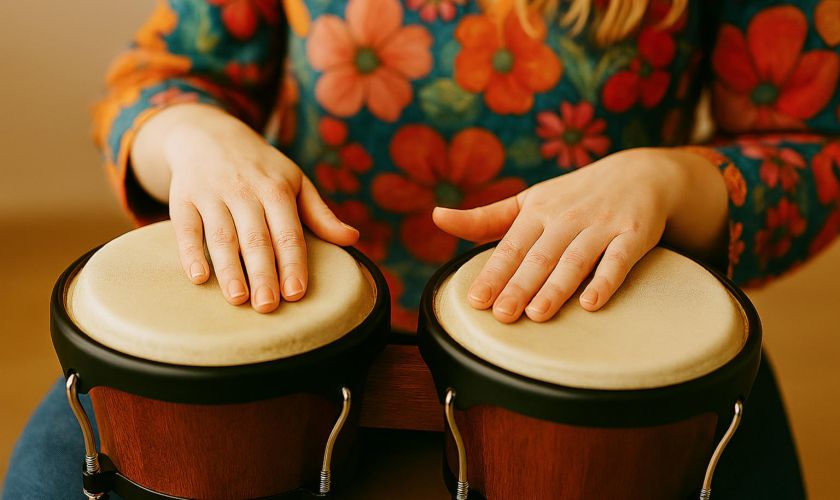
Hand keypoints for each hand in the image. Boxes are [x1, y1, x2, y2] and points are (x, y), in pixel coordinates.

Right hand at [131, 104, 357, 312]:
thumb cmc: (261, 168)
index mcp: (276, 189)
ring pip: (221, 236)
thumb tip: (353, 239)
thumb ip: (320, 214)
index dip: (292, 262)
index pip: (288, 232)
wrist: (208, 134)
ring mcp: (211, 194)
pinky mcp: (182, 198)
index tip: (296, 292)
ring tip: (238, 299)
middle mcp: (244, 190)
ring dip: (229, 268)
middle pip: (255, 238)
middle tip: (268, 306)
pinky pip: (185, 228)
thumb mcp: (294, 182)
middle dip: (263, 273)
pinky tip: (198, 277)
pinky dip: (190, 252)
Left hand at [433, 147, 727, 322]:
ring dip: (556, 287)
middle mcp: (566, 217)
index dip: (493, 274)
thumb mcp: (529, 201)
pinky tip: (592, 303)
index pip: (510, 247)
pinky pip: (619, 260)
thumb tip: (436, 216)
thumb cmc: (574, 195)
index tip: (475, 301)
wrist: (642, 174)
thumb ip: (485, 218)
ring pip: (574, 259)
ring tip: (536, 314)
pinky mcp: (634, 234)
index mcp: (537, 211)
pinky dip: (606, 280)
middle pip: (539, 257)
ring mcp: (601, 225)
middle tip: (501, 315)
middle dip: (519, 285)